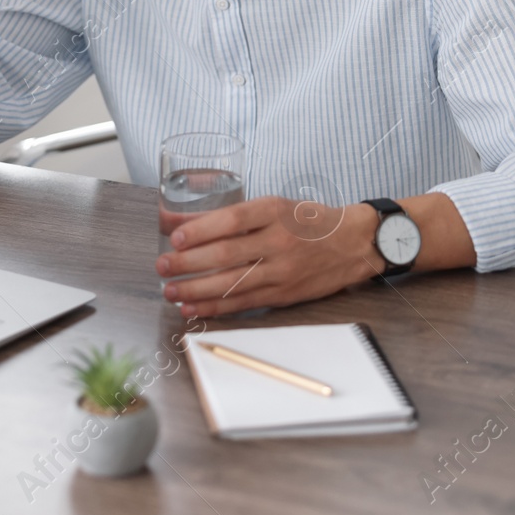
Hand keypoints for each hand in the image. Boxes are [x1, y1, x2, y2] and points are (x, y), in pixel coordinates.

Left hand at [156, 197, 382, 317]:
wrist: (353, 243)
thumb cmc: (306, 221)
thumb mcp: (270, 206)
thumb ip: (222, 214)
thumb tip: (170, 218)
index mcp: (274, 211)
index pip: (233, 220)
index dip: (201, 230)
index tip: (174, 237)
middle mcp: (279, 241)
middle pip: (228, 254)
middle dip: (189, 263)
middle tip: (162, 266)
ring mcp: (282, 271)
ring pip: (232, 283)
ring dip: (195, 290)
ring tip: (169, 290)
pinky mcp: (283, 295)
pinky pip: (243, 304)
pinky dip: (214, 308)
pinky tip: (191, 308)